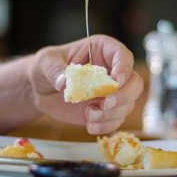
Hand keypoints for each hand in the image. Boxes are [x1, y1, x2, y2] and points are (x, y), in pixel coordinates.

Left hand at [29, 34, 143, 134]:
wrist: (41, 90)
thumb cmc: (46, 67)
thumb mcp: (45, 62)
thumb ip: (54, 70)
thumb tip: (63, 82)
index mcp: (102, 50)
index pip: (122, 55)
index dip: (124, 67)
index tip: (116, 80)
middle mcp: (112, 70)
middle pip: (134, 82)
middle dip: (123, 95)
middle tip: (104, 104)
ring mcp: (111, 92)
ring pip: (128, 104)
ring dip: (111, 114)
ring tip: (88, 116)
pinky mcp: (106, 110)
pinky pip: (116, 120)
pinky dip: (106, 126)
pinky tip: (90, 126)